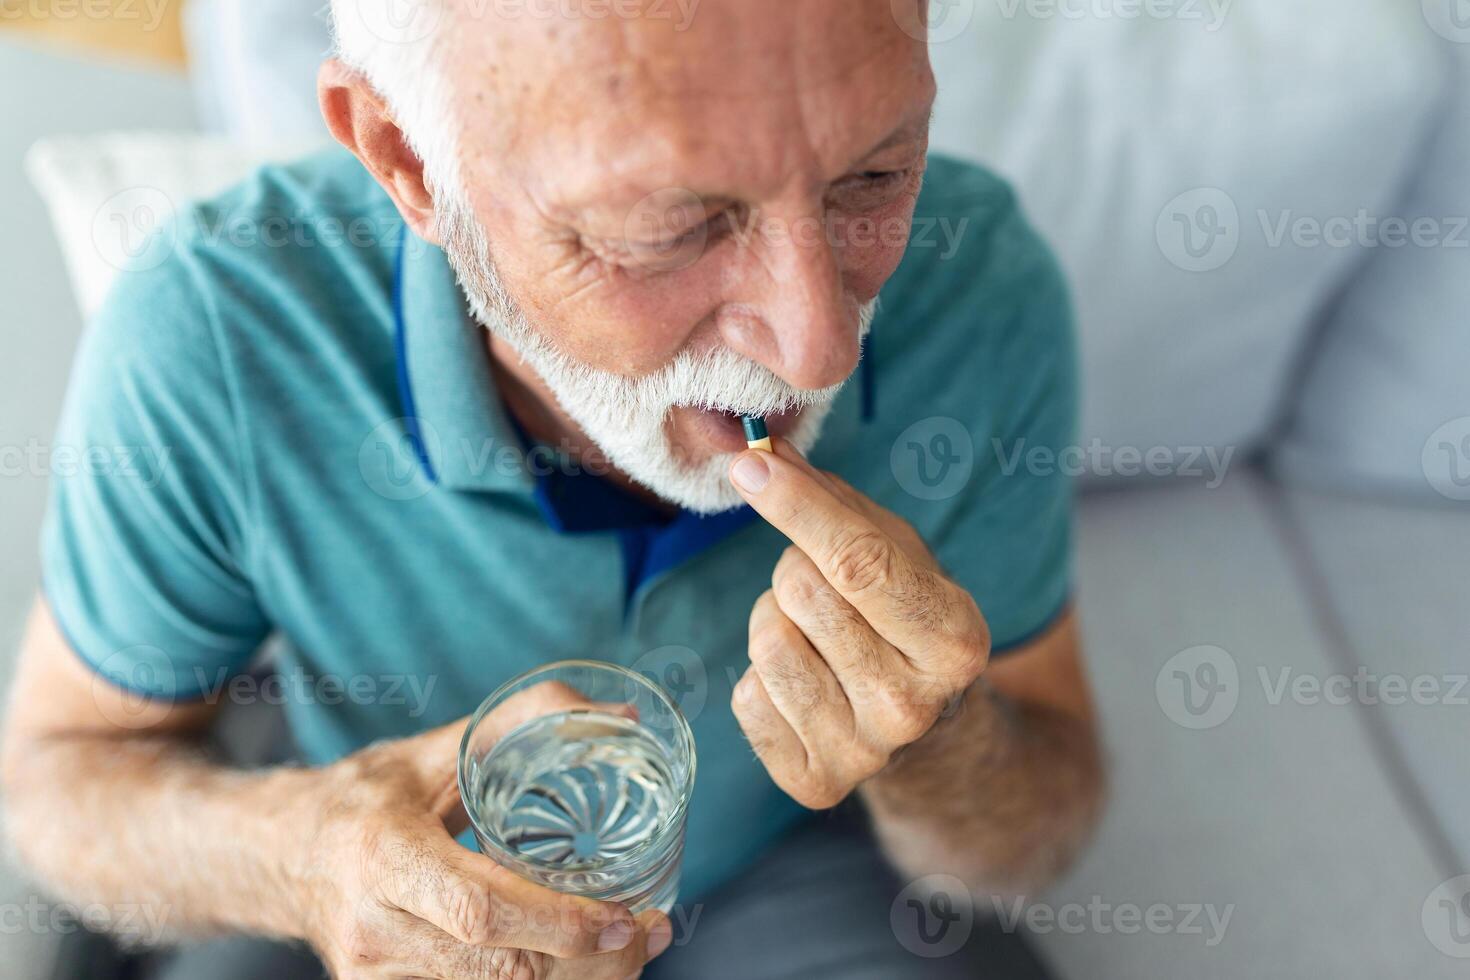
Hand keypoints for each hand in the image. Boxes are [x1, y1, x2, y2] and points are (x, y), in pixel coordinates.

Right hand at [287, 682, 672, 978]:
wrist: (282, 855)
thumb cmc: (365, 796)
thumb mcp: (435, 749)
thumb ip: (526, 722)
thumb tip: (620, 714)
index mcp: (385, 856)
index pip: (480, 909)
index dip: (559, 923)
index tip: (624, 916)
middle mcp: (375, 928)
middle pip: (500, 970)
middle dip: (587, 961)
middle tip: (647, 931)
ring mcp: (376, 976)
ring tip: (629, 946)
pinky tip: (578, 962)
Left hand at [727, 438, 990, 808]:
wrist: (929, 732)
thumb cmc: (905, 619)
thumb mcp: (897, 552)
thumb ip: (834, 501)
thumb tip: (760, 453)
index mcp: (954, 640)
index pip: (860, 563)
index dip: (798, 507)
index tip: (751, 467)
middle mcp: (914, 705)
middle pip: (803, 592)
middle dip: (796, 569)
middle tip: (826, 588)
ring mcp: (864, 752)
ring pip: (768, 642)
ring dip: (775, 622)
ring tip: (815, 637)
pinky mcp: (815, 784)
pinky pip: (746, 696)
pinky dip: (761, 679)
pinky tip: (804, 684)